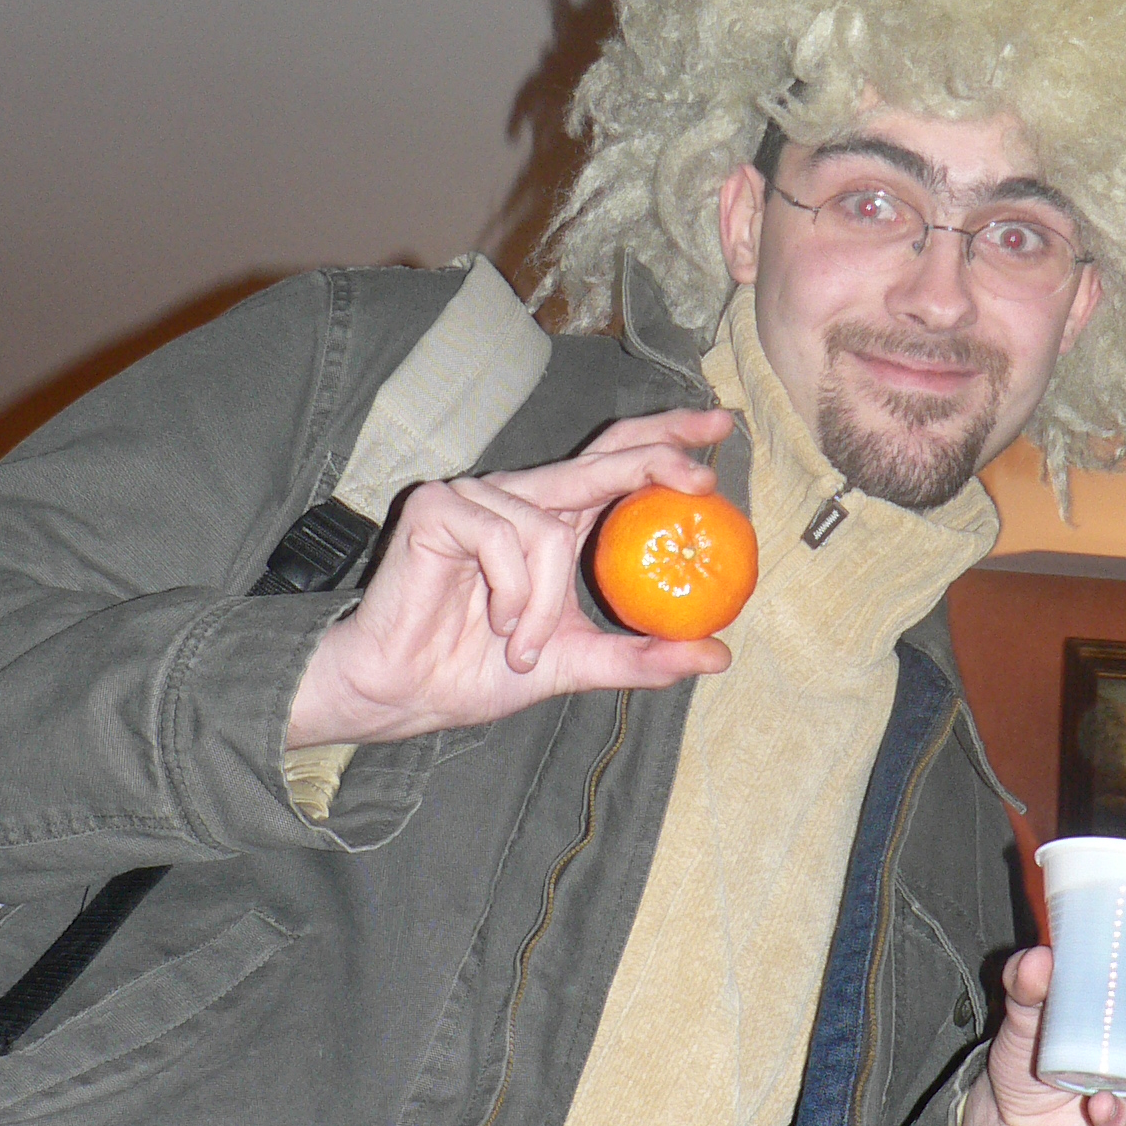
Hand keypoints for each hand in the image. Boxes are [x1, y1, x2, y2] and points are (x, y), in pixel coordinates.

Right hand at [285, 409, 735, 746]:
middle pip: (600, 457)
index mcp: (555, 521)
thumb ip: (643, 656)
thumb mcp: (577, 663)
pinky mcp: (440, 508)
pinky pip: (503, 539)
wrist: (404, 693)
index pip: (617, 462)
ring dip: (544, 604)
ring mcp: (479, 497)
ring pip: (549, 530)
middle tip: (703, 477)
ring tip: (522, 647)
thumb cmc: (479, 671)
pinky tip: (495, 625)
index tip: (720, 432)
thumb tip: (719, 655)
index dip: (666, 441)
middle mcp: (522, 499)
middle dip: (658, 457)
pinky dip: (511, 594)